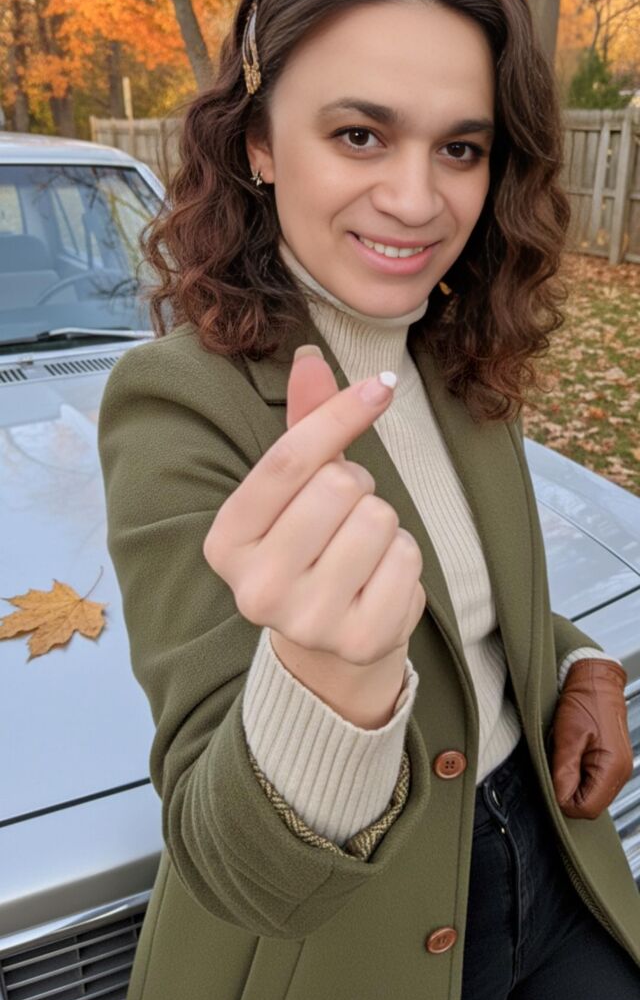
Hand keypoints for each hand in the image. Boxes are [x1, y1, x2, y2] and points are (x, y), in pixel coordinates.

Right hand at [203, 347, 425, 668]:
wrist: (328, 639)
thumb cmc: (311, 545)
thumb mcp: (297, 488)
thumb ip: (305, 425)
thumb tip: (309, 358)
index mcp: (226, 542)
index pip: (289, 459)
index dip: (339, 414)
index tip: (380, 386)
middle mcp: (256, 588)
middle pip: (338, 486)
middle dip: (357, 485)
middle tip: (346, 514)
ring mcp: (307, 621)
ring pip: (378, 519)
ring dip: (383, 522)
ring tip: (361, 548)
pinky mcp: (359, 641)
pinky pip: (407, 559)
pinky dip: (404, 558)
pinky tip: (379, 578)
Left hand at [551, 659, 632, 818]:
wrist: (595, 680)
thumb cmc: (584, 701)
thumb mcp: (567, 736)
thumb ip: (564, 771)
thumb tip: (559, 799)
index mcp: (612, 767)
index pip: (587, 809)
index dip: (564, 802)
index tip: (551, 784)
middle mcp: (621, 772)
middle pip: (591, 806)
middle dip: (569, 794)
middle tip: (555, 770)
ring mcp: (619, 768)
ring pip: (593, 796)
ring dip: (575, 785)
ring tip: (565, 760)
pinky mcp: (613, 762)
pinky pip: (596, 783)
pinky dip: (581, 777)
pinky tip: (572, 759)